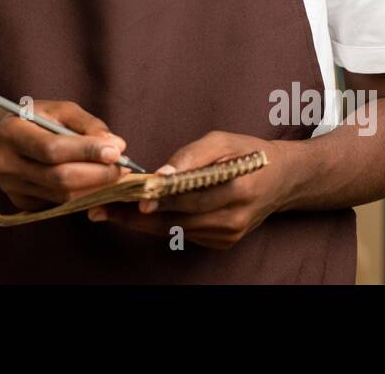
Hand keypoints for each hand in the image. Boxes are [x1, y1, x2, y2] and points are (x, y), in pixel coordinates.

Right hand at [0, 100, 127, 211]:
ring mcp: (12, 187)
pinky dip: (83, 195)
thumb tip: (116, 146)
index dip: (87, 151)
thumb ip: (88, 125)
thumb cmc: (37, 119)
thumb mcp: (60, 110)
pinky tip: (93, 183)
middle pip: (60, 178)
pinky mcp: (21, 202)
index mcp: (12, 132)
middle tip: (123, 167)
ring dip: (95, 187)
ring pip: (63, 196)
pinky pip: (59, 203)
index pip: (53, 148)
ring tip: (114, 174)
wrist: (1, 139)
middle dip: (98, 174)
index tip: (116, 151)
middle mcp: (6, 163)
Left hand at [88, 131, 299, 249]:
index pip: (191, 196)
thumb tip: (160, 174)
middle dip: (137, 214)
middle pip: (178, 219)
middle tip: (103, 207)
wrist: (282, 179)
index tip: (131, 196)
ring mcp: (229, 234)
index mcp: (238, 187)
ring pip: (177, 230)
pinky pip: (185, 233)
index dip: (159, 198)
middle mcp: (235, 217)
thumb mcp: (221, 141)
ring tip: (110, 211)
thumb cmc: (247, 152)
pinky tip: (137, 215)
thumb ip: (190, 157)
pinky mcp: (224, 242)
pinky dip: (161, 223)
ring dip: (142, 222)